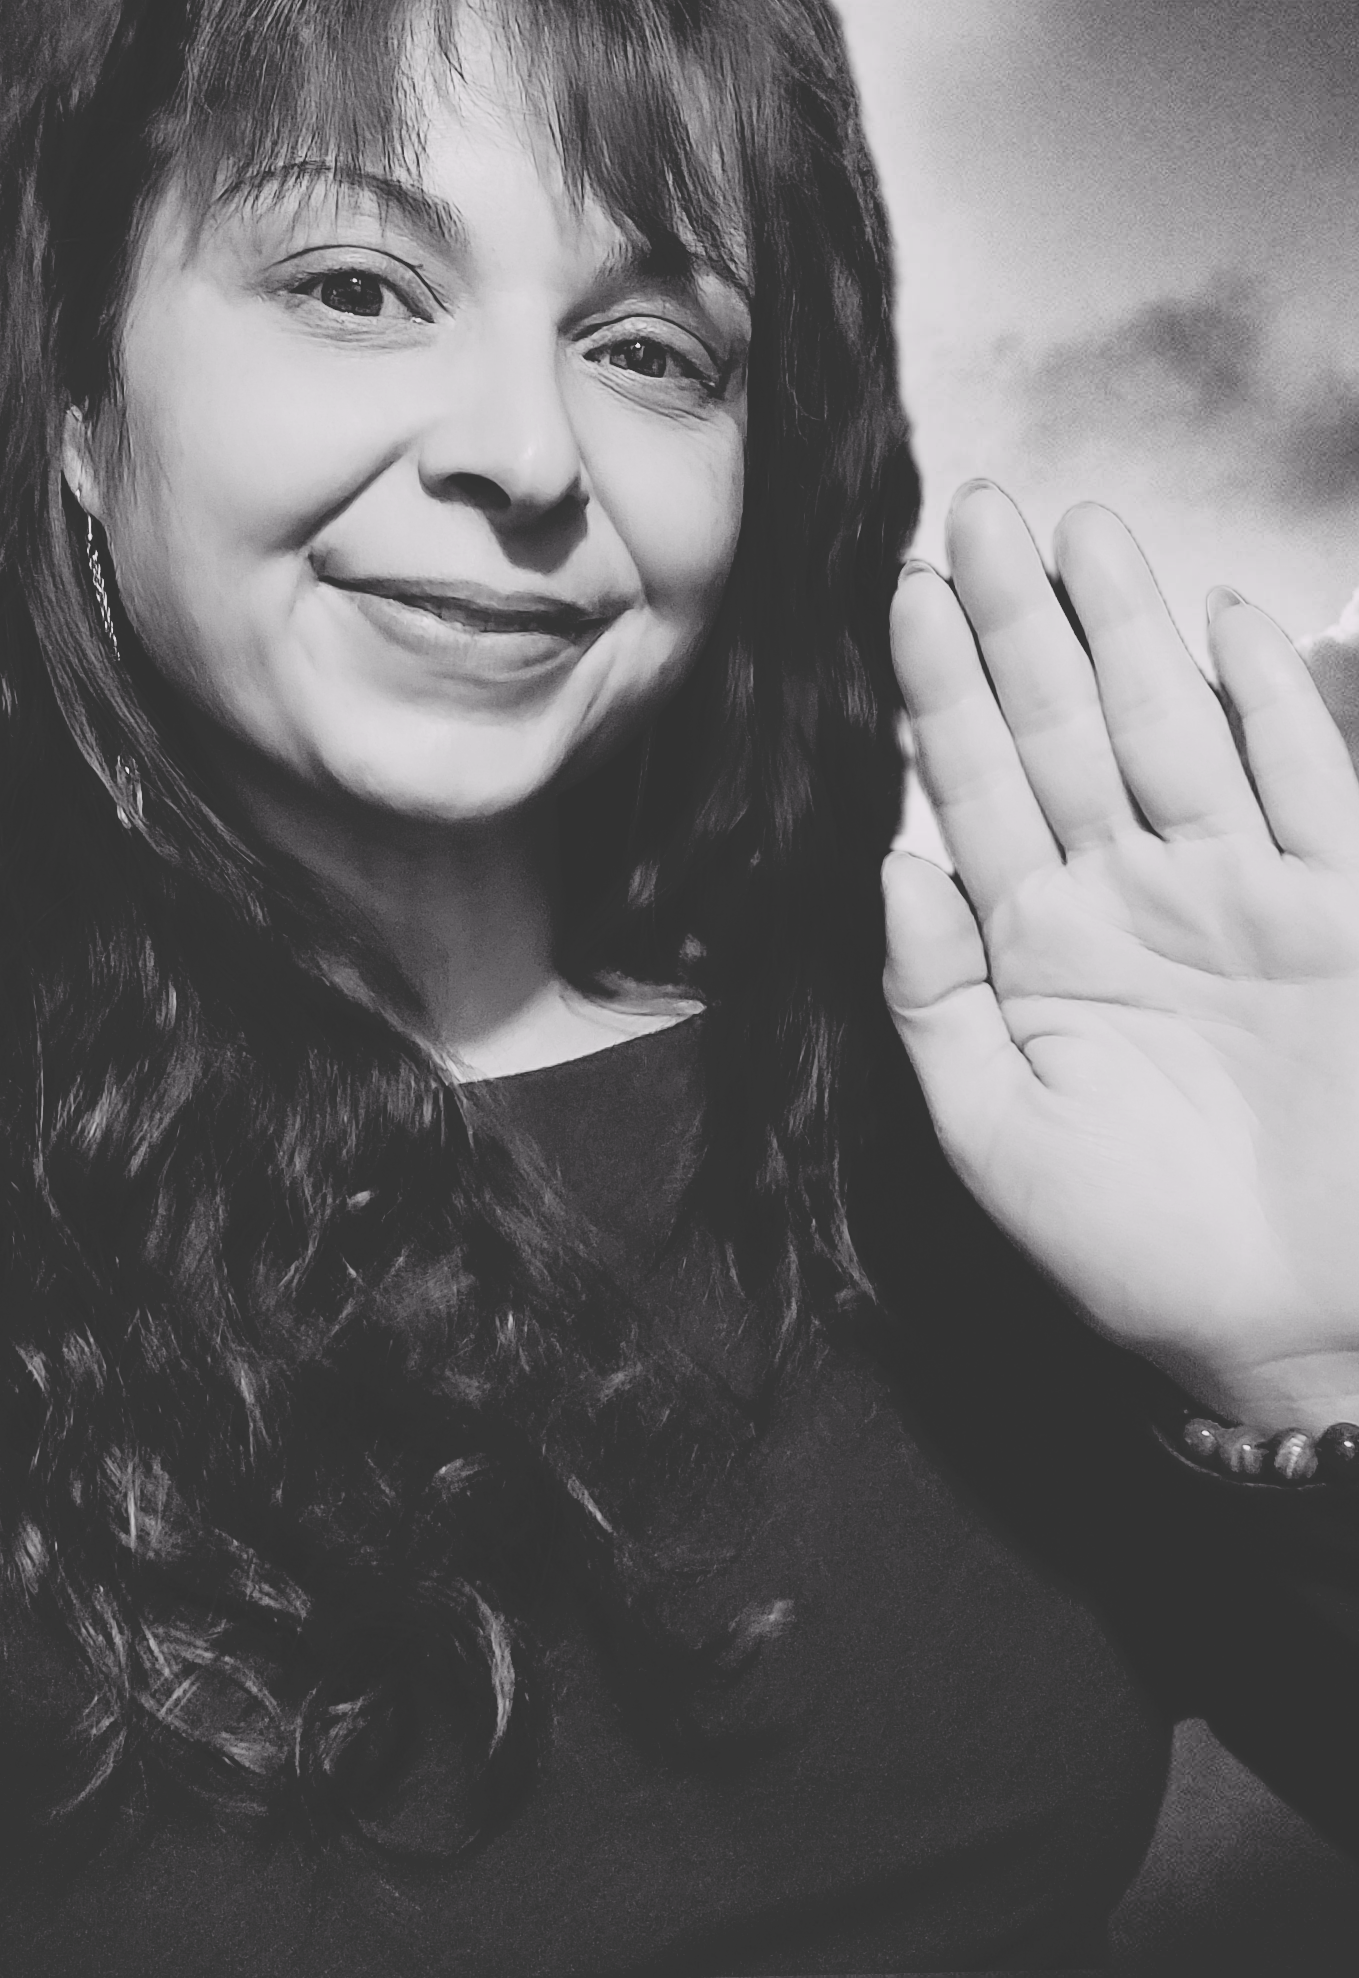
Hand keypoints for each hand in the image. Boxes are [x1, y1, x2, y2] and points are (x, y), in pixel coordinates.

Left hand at [882, 482, 1358, 1431]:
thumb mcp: (998, 1137)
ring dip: (1130, 633)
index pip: (976, 793)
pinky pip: (1305, 784)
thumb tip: (885, 870)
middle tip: (977, 511)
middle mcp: (1130, 901)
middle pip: (1065, 733)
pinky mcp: (1341, 910)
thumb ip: (936, 1001)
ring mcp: (1239, 896)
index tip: (899, 594)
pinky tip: (1224, 623)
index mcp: (1037, 949)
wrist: (1298, 1329)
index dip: (941, 694)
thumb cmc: (1131, 1249)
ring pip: (1174, 732)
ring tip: (1081, 531)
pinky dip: (1271, 704)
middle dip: (1020, 626)